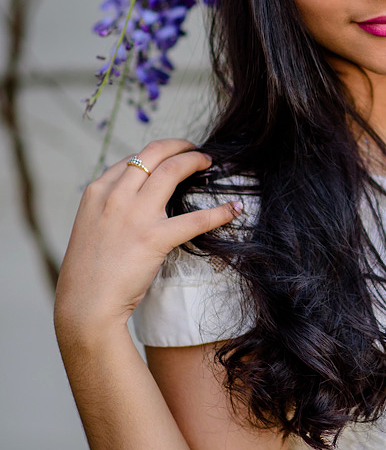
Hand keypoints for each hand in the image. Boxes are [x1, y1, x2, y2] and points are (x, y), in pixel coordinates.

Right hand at [54, 139, 241, 341]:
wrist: (86, 303)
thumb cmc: (90, 271)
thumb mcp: (91, 226)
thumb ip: (111, 206)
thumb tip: (138, 197)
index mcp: (97, 191)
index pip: (133, 159)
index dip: (158, 153)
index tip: (172, 155)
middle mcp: (115, 195)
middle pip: (154, 153)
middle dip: (180, 146)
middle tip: (196, 151)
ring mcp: (135, 214)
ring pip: (173, 170)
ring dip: (196, 161)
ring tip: (209, 164)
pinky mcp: (155, 237)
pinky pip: (196, 218)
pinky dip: (219, 212)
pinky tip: (234, 209)